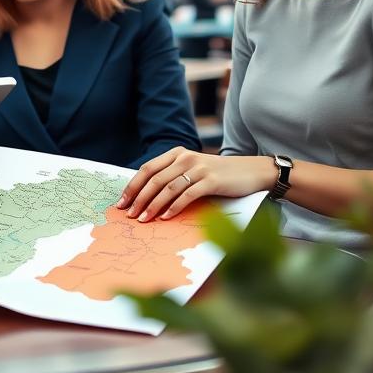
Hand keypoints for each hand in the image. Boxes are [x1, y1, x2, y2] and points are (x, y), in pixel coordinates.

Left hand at [117, 147, 274, 221]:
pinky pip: (187, 195)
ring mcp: (198, 168)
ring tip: (143, 219)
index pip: (147, 169)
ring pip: (168, 188)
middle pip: (154, 179)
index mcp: (176, 153)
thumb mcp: (192, 170)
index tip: (122, 202)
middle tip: (129, 214)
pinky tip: (165, 217)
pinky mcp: (211, 180)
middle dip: (138, 198)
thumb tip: (146, 196)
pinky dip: (174, 207)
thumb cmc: (217, 175)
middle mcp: (184, 158)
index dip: (132, 186)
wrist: (250, 171)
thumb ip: (172, 176)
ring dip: (153, 206)